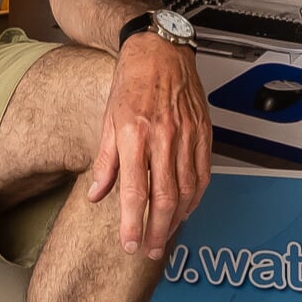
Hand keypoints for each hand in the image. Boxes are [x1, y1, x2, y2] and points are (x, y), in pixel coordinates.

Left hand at [85, 36, 211, 258]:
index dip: (132, 223)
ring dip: (176, 220)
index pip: (135, 191)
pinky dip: (196, 198)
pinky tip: (185, 209)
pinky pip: (203, 175)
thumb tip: (97, 195)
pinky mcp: (203, 133)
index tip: (130, 244)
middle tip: (149, 250)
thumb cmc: (132, 81)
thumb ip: (105, 162)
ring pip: (187, 191)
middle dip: (156, 231)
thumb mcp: (108, 120)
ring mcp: (187, 135)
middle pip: (164, 198)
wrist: (160, 51)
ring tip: (164, 235)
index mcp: (135, 134)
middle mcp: (163, 136)